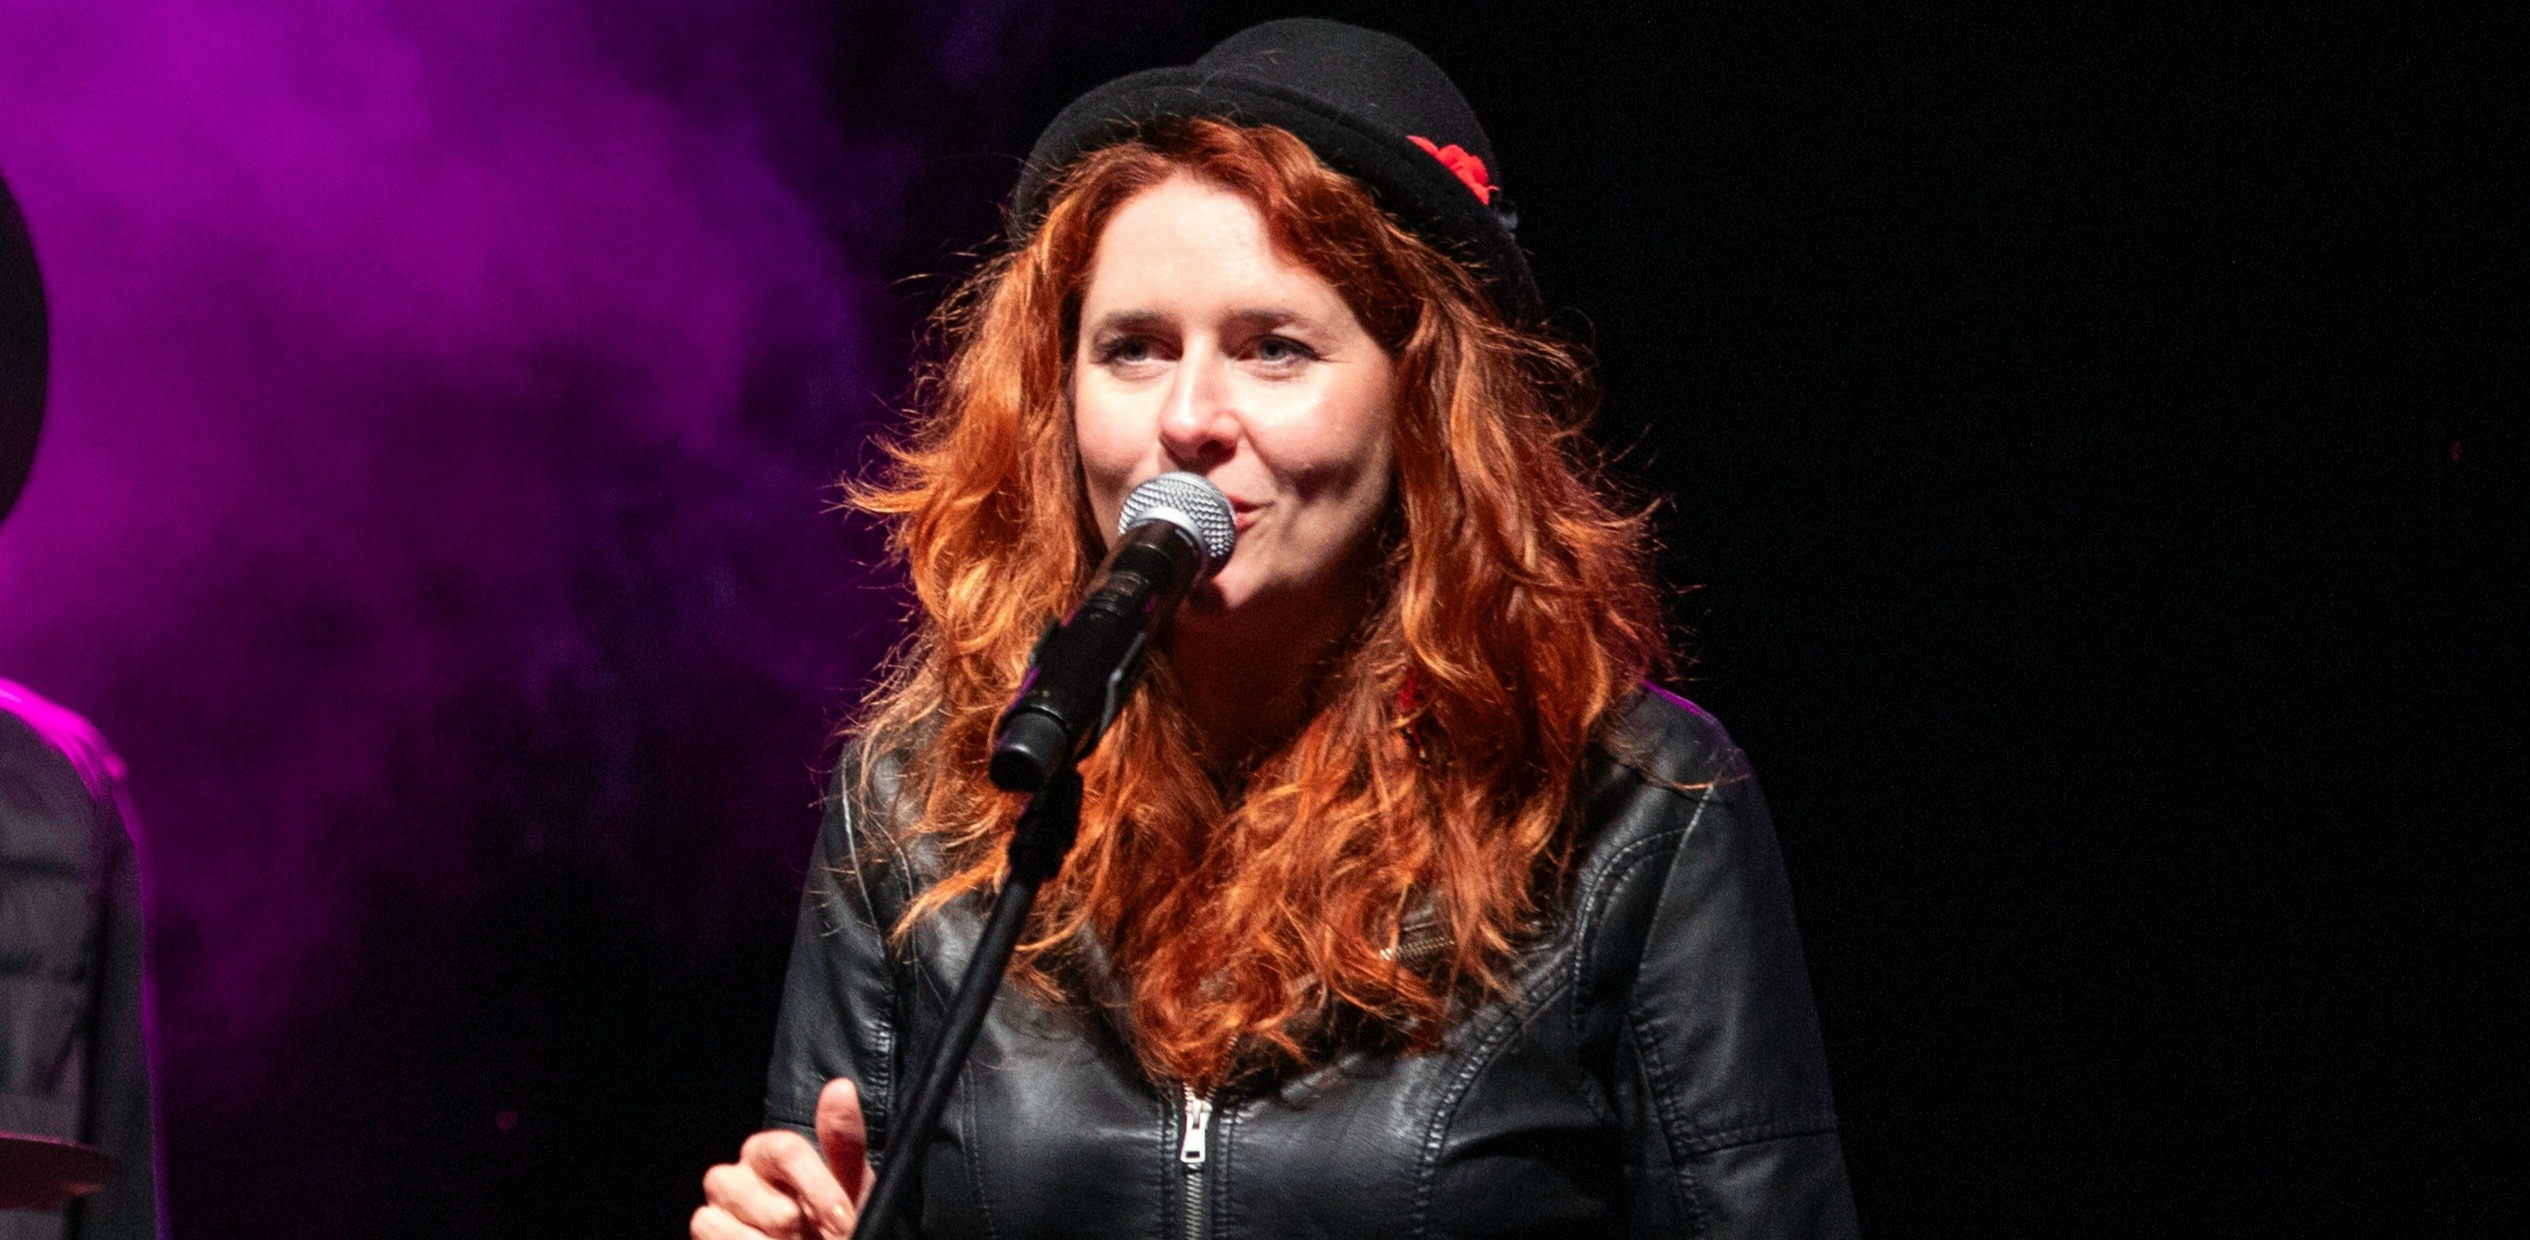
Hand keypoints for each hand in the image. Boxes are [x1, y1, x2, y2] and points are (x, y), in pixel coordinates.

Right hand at [693, 1078, 874, 1238]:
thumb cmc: (838, 1222)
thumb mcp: (852, 1186)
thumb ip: (843, 1141)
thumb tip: (840, 1087)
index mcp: (773, 1153)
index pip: (785, 1150)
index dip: (817, 1188)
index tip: (843, 1219)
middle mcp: (739, 1174)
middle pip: (740, 1186)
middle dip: (784, 1220)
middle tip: (809, 1235)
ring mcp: (719, 1207)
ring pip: (715, 1214)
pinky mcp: (708, 1231)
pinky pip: (707, 1231)